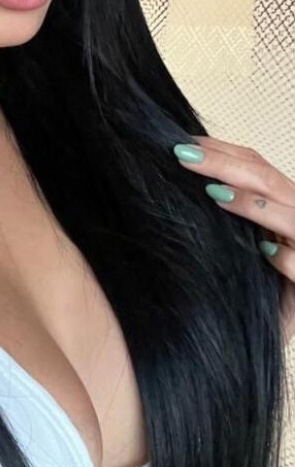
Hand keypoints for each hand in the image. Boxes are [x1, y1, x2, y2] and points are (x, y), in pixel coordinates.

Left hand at [173, 134, 294, 343]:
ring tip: (215, 193)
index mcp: (284, 203)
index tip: (185, 143)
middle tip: (182, 155)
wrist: (277, 323)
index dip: (224, 151)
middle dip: (224, 165)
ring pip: (291, 219)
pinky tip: (265, 253)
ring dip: (254, 205)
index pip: (258, 166)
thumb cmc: (260, 279)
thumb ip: (229, 204)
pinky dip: (287, 259)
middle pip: (269, 182)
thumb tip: (186, 172)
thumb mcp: (244, 236)